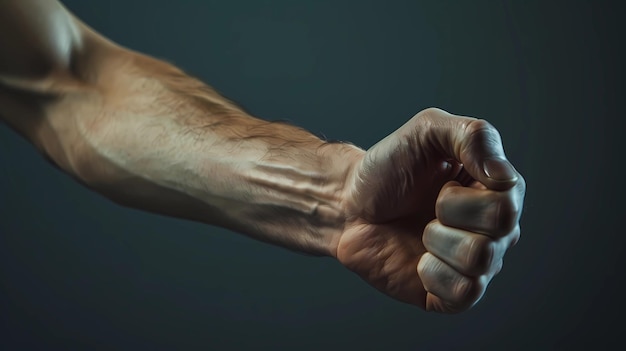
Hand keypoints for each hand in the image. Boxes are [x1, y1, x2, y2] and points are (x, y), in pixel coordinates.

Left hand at [337, 108, 524, 312]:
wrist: (348, 203)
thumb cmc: (389, 168)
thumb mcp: (428, 130)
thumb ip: (474, 136)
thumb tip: (505, 177)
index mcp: (498, 192)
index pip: (508, 201)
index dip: (463, 194)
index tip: (442, 182)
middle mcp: (495, 230)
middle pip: (501, 231)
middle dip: (449, 212)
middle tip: (429, 206)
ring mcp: (475, 264)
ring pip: (479, 261)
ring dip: (437, 241)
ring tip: (422, 231)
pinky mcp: (452, 294)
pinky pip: (464, 294)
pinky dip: (434, 274)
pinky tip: (419, 260)